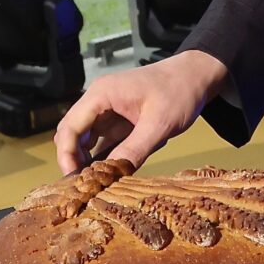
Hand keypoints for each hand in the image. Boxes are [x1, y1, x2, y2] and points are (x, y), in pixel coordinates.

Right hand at [54, 50, 227, 173]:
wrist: (197, 75)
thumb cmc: (179, 92)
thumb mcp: (159, 124)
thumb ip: (134, 150)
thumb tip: (109, 177)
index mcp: (102, 94)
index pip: (70, 127)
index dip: (67, 155)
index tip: (74, 181)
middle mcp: (99, 101)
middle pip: (72, 133)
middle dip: (72, 159)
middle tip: (83, 187)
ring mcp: (107, 110)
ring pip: (84, 138)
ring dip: (85, 160)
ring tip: (93, 185)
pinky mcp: (118, 120)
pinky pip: (101, 141)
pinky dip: (100, 157)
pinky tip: (105, 174)